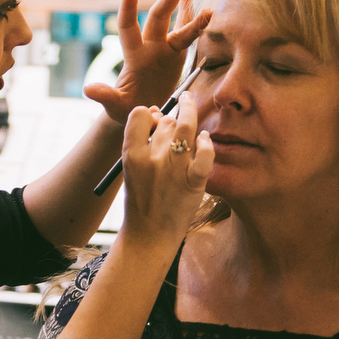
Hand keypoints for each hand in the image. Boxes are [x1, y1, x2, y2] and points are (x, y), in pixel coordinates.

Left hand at [84, 0, 211, 125]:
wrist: (141, 113)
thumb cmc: (125, 110)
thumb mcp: (115, 105)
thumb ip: (105, 96)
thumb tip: (88, 89)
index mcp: (134, 57)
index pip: (128, 27)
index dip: (129, 9)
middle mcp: (150, 48)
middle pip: (158, 19)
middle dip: (169, 1)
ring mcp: (164, 50)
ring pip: (177, 25)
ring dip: (185, 8)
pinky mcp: (177, 57)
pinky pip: (188, 36)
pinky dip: (196, 23)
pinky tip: (206, 10)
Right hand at [117, 103, 212, 249]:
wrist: (149, 236)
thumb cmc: (141, 200)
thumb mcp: (131, 169)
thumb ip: (140, 141)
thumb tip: (155, 111)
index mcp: (132, 155)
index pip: (139, 114)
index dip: (148, 113)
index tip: (153, 118)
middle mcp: (152, 159)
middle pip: (166, 121)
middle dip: (170, 119)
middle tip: (173, 126)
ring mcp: (174, 170)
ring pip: (186, 127)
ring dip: (190, 112)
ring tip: (190, 103)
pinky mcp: (193, 183)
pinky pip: (204, 155)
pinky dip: (206, 144)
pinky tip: (205, 140)